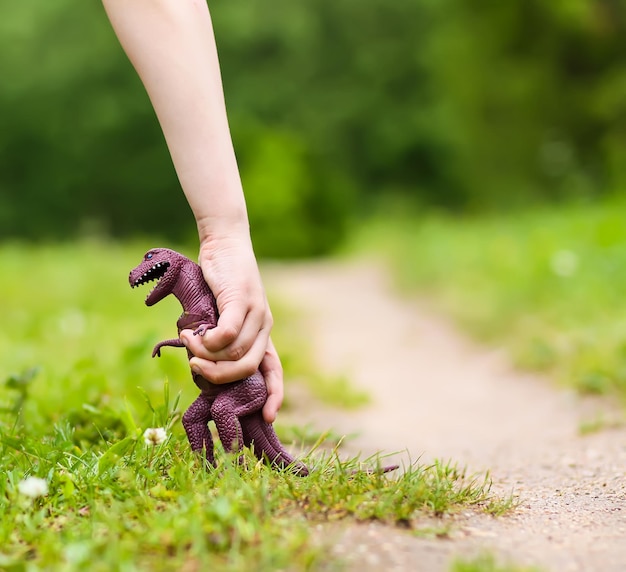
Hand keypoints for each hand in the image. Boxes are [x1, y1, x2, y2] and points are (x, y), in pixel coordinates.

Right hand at [179, 233, 283, 421]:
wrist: (225, 244)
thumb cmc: (219, 281)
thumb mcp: (222, 315)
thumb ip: (219, 339)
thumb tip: (202, 366)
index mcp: (262, 333)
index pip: (275, 370)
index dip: (275, 395)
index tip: (269, 417)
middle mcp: (264, 326)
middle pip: (247, 368)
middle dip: (218, 377)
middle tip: (194, 367)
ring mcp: (257, 313)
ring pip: (234, 353)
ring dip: (205, 355)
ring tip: (188, 341)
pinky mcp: (242, 300)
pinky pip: (228, 334)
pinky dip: (208, 341)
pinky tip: (193, 334)